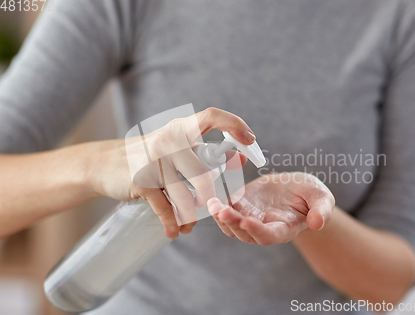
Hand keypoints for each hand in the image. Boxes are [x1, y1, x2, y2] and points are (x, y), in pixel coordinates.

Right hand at [87, 108, 253, 238]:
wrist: (102, 164)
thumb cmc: (148, 156)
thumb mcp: (174, 148)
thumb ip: (203, 152)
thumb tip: (240, 157)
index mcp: (180, 129)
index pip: (211, 116)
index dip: (234, 124)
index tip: (251, 141)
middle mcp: (169, 140)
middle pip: (204, 174)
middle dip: (210, 197)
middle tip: (210, 207)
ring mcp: (154, 160)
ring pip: (186, 196)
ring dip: (190, 216)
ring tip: (189, 225)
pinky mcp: (142, 180)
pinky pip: (166, 208)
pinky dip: (172, 224)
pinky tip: (174, 232)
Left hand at [207, 172, 334, 244]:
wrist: (296, 187)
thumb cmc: (310, 195)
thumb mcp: (321, 198)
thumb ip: (321, 210)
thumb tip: (318, 223)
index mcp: (283, 229)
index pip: (268, 236)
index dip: (256, 230)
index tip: (246, 221)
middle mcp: (264, 228)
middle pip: (244, 233)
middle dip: (232, 223)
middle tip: (222, 211)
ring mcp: (250, 218)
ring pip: (231, 226)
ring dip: (220, 217)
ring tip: (213, 204)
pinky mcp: (241, 207)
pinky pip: (225, 211)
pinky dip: (218, 206)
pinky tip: (212, 197)